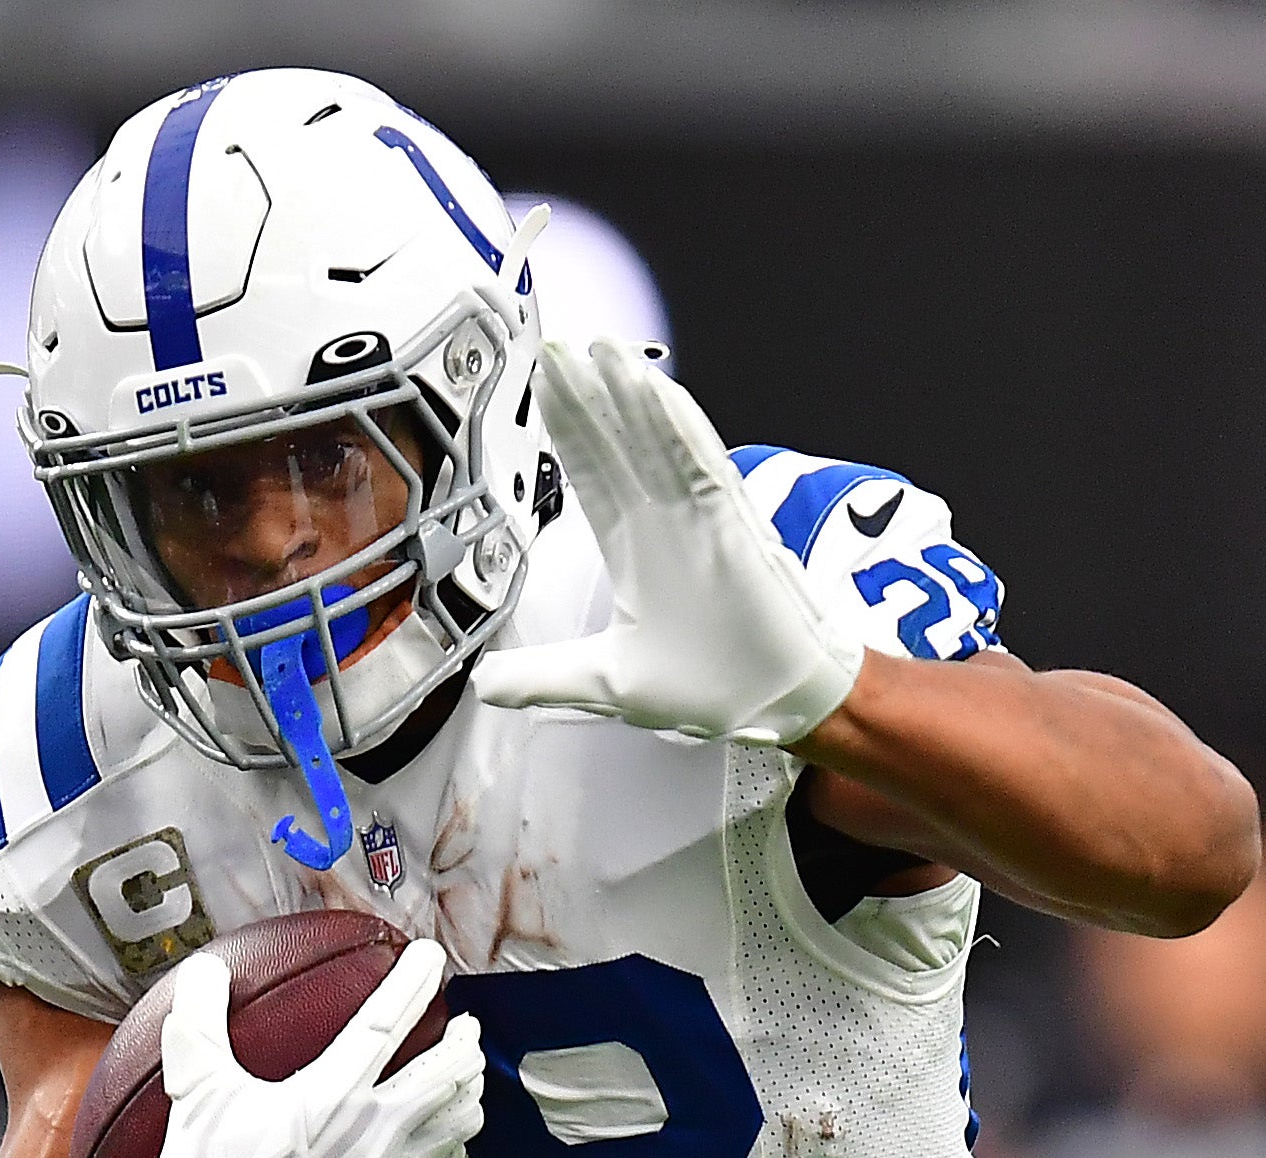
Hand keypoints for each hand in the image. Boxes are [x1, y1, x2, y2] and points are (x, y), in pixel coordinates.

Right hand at [129, 938, 488, 1157]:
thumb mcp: (195, 1091)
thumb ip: (199, 1022)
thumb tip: (203, 971)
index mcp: (329, 1096)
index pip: (387, 1022)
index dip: (413, 982)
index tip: (429, 958)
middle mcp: (370, 1136)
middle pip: (446, 1076)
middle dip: (463, 1044)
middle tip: (465, 1026)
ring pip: (455, 1127)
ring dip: (467, 1095)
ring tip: (466, 1078)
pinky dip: (450, 1152)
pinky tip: (445, 1144)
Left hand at [470, 340, 862, 749]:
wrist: (779, 703)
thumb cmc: (714, 686)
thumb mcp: (605, 682)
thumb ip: (544, 676)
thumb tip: (486, 684)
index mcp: (633, 550)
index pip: (590, 473)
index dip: (566, 429)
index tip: (543, 388)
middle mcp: (663, 522)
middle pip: (615, 443)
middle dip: (585, 396)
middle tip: (557, 347)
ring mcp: (699, 517)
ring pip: (656, 441)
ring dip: (628, 394)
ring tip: (600, 348)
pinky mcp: (732, 523)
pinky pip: (701, 464)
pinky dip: (678, 427)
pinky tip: (654, 389)